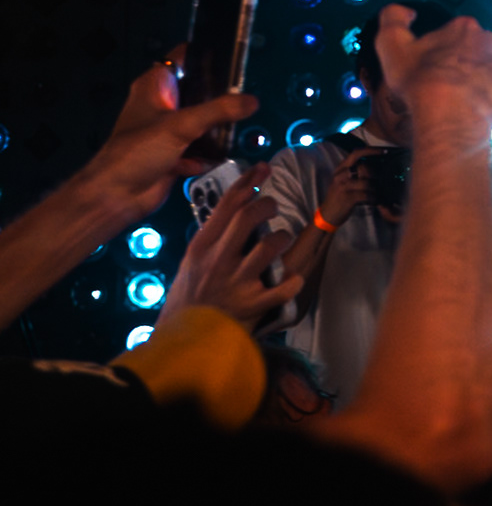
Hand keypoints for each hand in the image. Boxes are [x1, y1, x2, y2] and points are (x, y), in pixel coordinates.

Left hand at [78, 52, 260, 215]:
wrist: (118, 195)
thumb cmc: (138, 151)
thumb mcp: (181, 125)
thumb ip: (218, 111)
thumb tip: (253, 101)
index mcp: (154, 87)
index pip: (182, 58)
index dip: (206, 55)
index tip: (235, 58)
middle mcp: (161, 105)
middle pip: (198, 91)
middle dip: (219, 95)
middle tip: (245, 97)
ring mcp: (168, 130)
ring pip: (201, 121)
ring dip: (216, 129)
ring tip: (237, 129)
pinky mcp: (174, 153)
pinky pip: (200, 148)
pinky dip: (205, 155)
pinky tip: (208, 161)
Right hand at [160, 165, 304, 325]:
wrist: (185, 336)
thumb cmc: (191, 295)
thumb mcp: (193, 260)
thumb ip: (213, 237)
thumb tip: (236, 206)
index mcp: (202, 246)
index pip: (226, 205)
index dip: (248, 182)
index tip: (263, 169)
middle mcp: (219, 260)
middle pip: (249, 217)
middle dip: (267, 204)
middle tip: (273, 206)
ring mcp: (237, 282)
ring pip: (270, 246)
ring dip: (282, 238)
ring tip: (281, 241)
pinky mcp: (253, 305)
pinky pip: (284, 287)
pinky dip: (292, 282)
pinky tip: (291, 279)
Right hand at [320, 148, 380, 225]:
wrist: (327, 215)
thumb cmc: (339, 197)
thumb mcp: (343, 181)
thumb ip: (354, 172)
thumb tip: (374, 166)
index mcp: (340, 169)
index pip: (355, 154)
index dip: (371, 151)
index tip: (384, 151)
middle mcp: (340, 175)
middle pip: (364, 168)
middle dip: (375, 175)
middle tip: (379, 183)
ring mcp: (343, 186)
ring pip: (367, 182)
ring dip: (376, 189)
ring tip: (377, 194)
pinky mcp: (347, 198)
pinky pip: (367, 195)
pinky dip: (374, 199)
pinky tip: (375, 201)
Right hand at [373, 5, 491, 123]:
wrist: (449, 112)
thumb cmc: (420, 79)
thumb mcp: (391, 44)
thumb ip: (393, 18)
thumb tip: (407, 12)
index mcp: (464, 27)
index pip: (457, 34)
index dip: (445, 51)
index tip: (436, 67)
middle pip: (480, 50)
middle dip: (468, 64)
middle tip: (451, 84)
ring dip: (484, 81)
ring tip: (466, 98)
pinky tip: (480, 109)